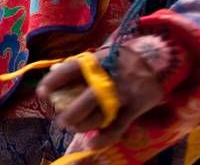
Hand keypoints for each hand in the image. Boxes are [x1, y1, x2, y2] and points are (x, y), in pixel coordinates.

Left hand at [36, 46, 163, 149]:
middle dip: (69, 114)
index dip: (53, 82)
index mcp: (95, 61)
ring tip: (74, 127)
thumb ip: (78, 65)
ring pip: (98, 117)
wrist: (157, 59)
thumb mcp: (99, 55)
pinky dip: (103, 138)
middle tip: (61, 121)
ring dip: (83, 126)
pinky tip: (92, 143)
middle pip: (83, 101)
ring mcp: (122, 93)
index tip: (42, 94)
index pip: (69, 70)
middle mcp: (108, 77)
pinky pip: (117, 127)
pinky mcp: (135, 107)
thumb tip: (53, 71)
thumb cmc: (120, 58)